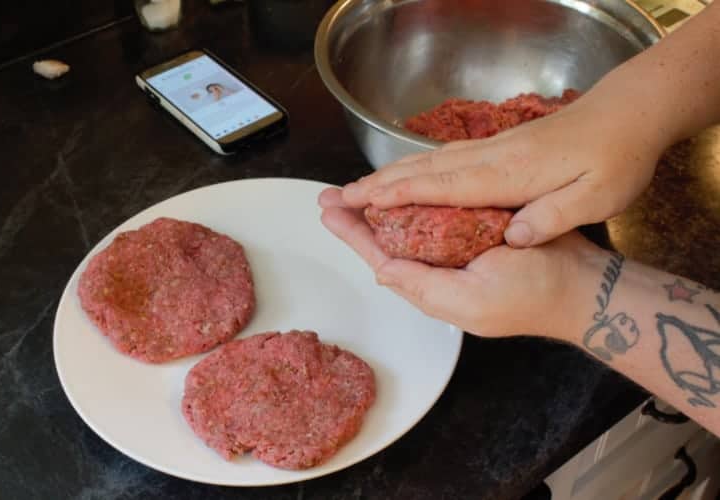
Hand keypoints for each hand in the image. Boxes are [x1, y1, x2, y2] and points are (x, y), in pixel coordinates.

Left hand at [319, 187, 604, 337]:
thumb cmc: (531, 295)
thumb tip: (381, 272)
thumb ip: (422, 286)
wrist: (584, 283)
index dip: (354, 236)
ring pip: (412, 225)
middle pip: (391, 240)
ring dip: (384, 206)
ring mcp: (461, 248)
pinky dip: (419, 199)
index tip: (329, 213)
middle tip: (330, 196)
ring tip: (354, 190)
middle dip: (359, 218)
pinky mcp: (481, 228)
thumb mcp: (469, 300)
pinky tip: (403, 187)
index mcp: (433, 287)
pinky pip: (441, 213)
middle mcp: (442, 268)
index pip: (383, 259)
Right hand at [340, 91, 664, 247]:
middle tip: (340, 197)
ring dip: (392, 174)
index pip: (442, 187)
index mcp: (510, 175)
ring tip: (361, 188)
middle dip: (378, 185)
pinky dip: (418, 166)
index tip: (361, 203)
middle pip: (424, 171)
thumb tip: (513, 237)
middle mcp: (493, 157)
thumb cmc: (617, 159)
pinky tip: (409, 173)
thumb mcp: (597, 198)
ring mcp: (494, 148)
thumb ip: (552, 216)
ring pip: (430, 161)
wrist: (630, 115)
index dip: (398, 195)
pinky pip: (446, 157)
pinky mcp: (501, 146)